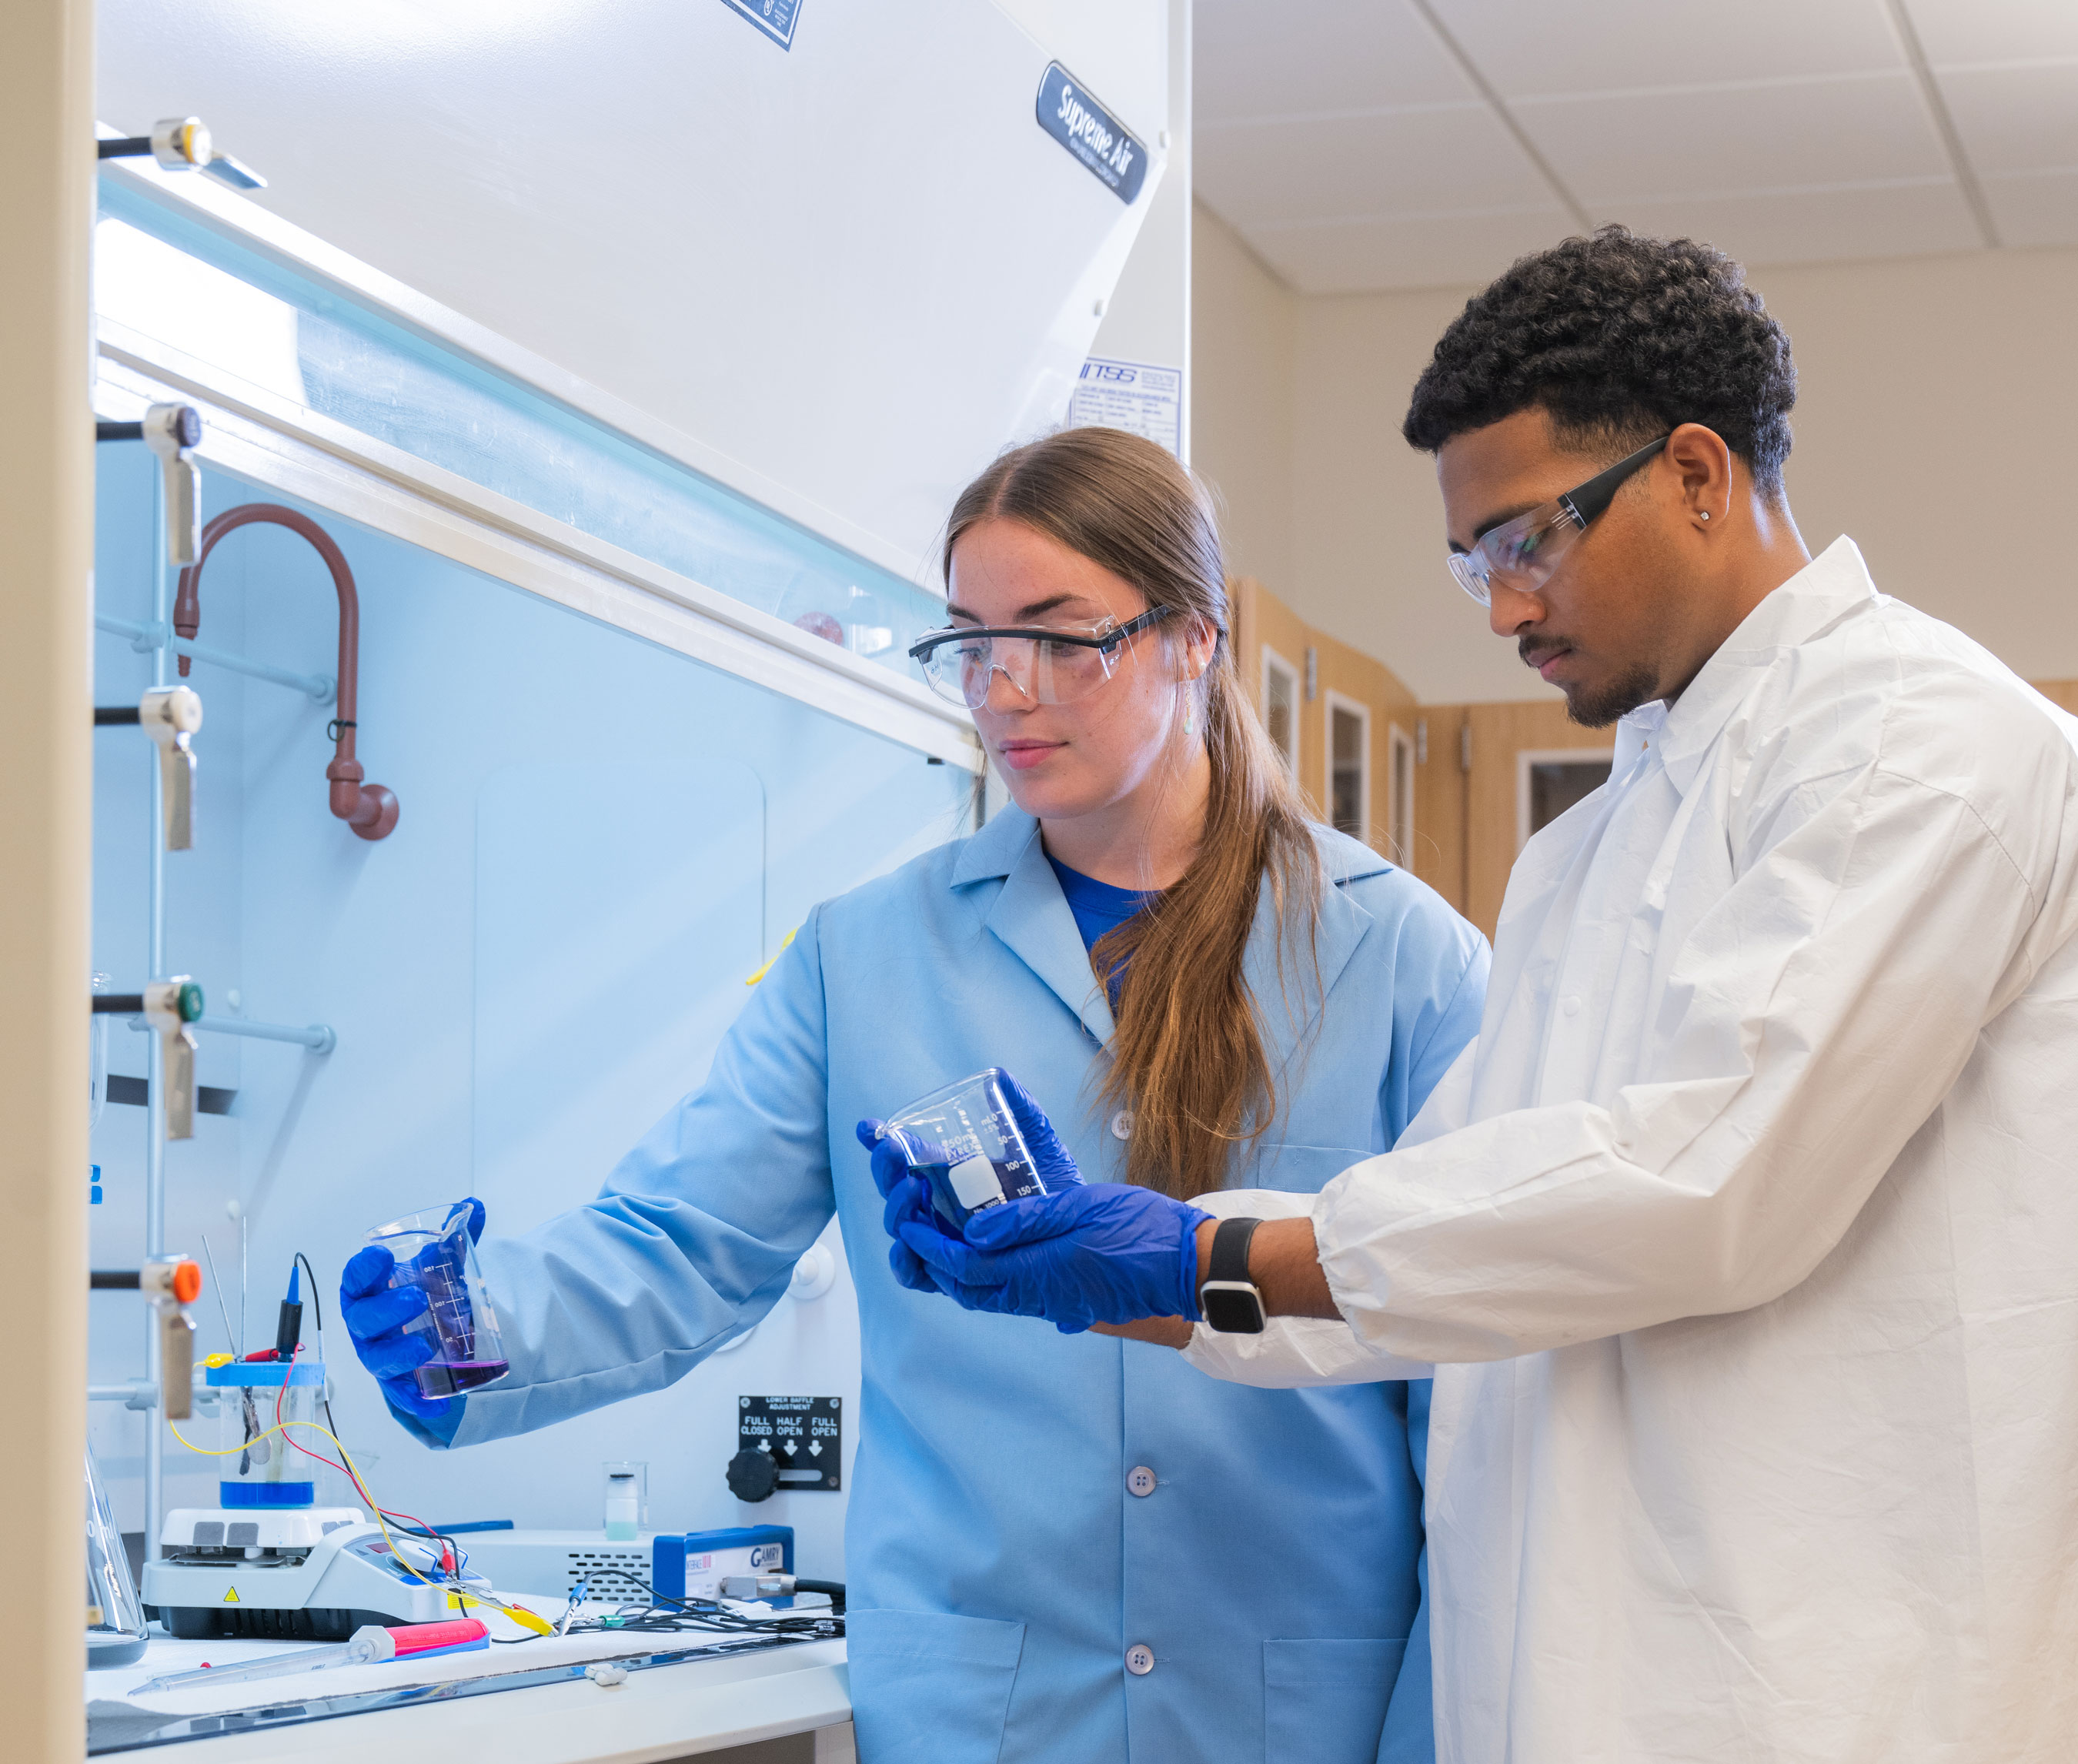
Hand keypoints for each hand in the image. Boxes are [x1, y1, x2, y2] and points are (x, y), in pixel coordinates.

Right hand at [340, 1198, 483, 1419]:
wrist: (429, 1332)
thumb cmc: (420, 1294)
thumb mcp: (437, 1266)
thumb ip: (454, 1238)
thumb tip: (472, 1206)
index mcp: (368, 1290)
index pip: (355, 1278)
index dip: (363, 1269)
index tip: (382, 1257)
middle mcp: (367, 1324)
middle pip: (364, 1319)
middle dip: (387, 1309)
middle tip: (417, 1299)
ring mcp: (379, 1354)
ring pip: (378, 1358)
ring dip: (400, 1352)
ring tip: (426, 1345)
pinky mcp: (396, 1381)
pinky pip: (401, 1394)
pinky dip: (415, 1399)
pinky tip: (436, 1403)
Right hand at [857, 1071, 1084, 1295]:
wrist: (1080, 1230)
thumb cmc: (1052, 1185)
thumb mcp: (1036, 1141)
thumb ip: (1018, 1108)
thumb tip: (999, 1077)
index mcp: (945, 1172)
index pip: (903, 1155)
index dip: (879, 1141)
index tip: (870, 1128)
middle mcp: (936, 1205)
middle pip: (894, 1189)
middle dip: (884, 1168)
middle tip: (891, 1149)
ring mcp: (942, 1238)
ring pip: (901, 1228)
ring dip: (896, 1209)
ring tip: (912, 1187)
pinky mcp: (954, 1273)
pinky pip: (917, 1275)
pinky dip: (905, 1262)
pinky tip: (908, 1245)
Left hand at [897, 1183, 1209, 1333]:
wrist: (1187, 1267)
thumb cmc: (1141, 1231)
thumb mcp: (1082, 1209)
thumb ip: (1026, 1221)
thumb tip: (972, 1232)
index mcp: (1036, 1274)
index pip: (963, 1267)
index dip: (928, 1243)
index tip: (908, 1215)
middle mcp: (1035, 1296)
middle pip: (963, 1289)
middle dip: (928, 1259)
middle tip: (913, 1221)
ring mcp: (1048, 1300)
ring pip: (983, 1293)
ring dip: (952, 1267)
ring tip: (937, 1231)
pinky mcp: (1061, 1295)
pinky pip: (1008, 1290)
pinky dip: (982, 1270)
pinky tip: (982, 1243)